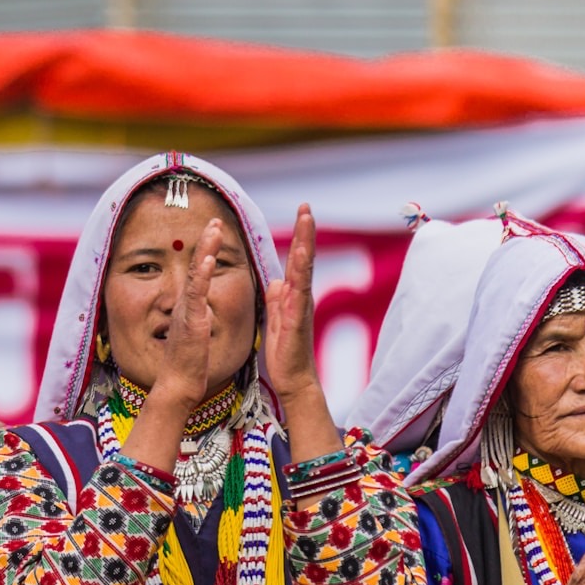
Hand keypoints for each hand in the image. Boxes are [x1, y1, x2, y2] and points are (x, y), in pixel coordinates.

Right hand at [121, 218, 223, 472]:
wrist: (178, 384)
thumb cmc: (189, 365)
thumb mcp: (196, 334)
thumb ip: (198, 319)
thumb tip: (203, 311)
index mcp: (190, 307)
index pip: (198, 273)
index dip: (205, 251)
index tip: (215, 231)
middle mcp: (186, 304)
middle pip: (194, 265)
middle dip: (205, 241)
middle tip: (215, 220)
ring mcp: (186, 310)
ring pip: (194, 273)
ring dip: (204, 249)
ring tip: (214, 228)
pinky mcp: (190, 320)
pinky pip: (196, 293)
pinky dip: (200, 274)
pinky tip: (207, 258)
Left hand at [265, 205, 341, 463]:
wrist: (293, 379)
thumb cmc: (285, 351)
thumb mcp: (277, 318)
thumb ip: (278, 298)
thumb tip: (277, 280)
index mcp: (293, 295)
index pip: (296, 260)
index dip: (298, 237)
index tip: (300, 213)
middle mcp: (301, 296)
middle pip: (305, 257)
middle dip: (305, 231)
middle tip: (306, 205)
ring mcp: (302, 305)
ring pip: (305, 268)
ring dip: (306, 242)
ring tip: (307, 218)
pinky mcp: (299, 318)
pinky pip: (300, 290)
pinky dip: (301, 271)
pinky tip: (302, 254)